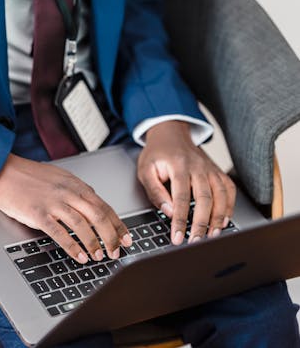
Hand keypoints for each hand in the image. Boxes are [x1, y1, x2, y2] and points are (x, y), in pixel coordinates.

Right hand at [0, 154, 131, 262]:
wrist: (2, 171)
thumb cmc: (28, 175)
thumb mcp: (59, 177)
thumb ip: (76, 190)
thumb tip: (92, 204)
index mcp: (75, 185)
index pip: (104, 206)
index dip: (118, 225)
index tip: (127, 238)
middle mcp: (68, 192)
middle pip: (98, 216)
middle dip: (111, 236)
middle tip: (116, 251)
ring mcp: (53, 203)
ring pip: (82, 225)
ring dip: (94, 243)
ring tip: (100, 256)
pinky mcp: (38, 213)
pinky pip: (60, 232)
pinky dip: (73, 246)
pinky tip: (80, 256)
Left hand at [137, 121, 235, 244]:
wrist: (171, 133)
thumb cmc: (157, 154)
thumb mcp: (145, 170)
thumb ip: (155, 191)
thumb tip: (168, 212)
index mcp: (178, 165)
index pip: (181, 198)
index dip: (180, 220)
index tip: (177, 237)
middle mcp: (198, 167)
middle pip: (205, 198)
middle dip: (201, 223)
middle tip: (195, 242)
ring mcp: (210, 169)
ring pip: (221, 195)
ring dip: (218, 218)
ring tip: (212, 236)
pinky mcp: (218, 172)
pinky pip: (229, 190)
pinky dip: (229, 206)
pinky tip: (224, 221)